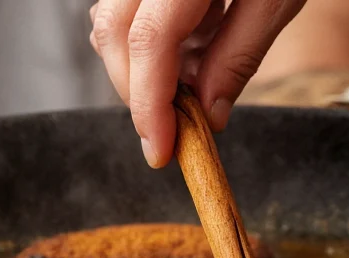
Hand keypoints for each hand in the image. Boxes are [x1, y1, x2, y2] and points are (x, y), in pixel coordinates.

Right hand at [89, 0, 306, 167]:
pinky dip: (148, 43)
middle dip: (137, 92)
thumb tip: (208, 113)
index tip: (160, 151)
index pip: (148, 42)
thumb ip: (239, 55)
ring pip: (109, 22)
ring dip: (140, 68)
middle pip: (113, 34)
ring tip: (189, 85)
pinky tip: (189, 50)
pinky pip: (125, 7)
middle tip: (172, 130)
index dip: (148, 105)